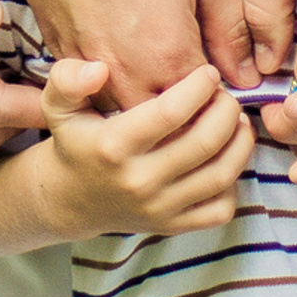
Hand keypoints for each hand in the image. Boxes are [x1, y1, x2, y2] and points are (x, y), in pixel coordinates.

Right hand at [5, 0, 257, 100]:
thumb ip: (232, 25)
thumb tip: (244, 72)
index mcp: (168, 54)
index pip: (209, 110)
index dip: (225, 99)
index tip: (229, 77)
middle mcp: (124, 73)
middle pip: (167, 125)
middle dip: (189, 111)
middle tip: (200, 75)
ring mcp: (86, 66)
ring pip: (126, 115)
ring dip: (148, 103)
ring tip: (162, 63)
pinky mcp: (58, 51)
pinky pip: (92, 90)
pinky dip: (113, 83)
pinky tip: (124, 47)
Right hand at [33, 57, 254, 237]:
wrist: (72, 199)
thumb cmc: (74, 141)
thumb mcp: (57, 104)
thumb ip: (68, 78)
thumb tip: (100, 69)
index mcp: (113, 146)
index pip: (169, 112)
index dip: (198, 87)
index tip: (208, 72)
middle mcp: (139, 181)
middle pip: (204, 142)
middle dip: (226, 110)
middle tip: (225, 93)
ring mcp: (160, 208)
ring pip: (220, 175)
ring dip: (239, 142)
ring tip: (236, 119)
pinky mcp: (174, 226)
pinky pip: (221, 208)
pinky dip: (234, 181)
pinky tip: (226, 156)